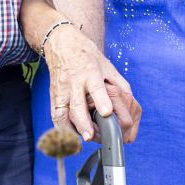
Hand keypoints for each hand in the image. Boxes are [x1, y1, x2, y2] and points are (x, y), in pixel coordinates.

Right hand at [44, 25, 137, 141]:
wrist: (62, 44)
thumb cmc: (86, 55)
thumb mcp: (107, 65)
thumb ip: (119, 83)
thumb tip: (131, 102)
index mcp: (90, 73)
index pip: (96, 88)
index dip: (101, 101)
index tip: (107, 113)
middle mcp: (74, 82)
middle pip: (77, 105)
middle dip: (83, 123)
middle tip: (90, 137)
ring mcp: (62, 89)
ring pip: (62, 113)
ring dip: (70, 129)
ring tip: (80, 141)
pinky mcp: (53, 95)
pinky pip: (55, 114)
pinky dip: (60, 127)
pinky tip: (68, 136)